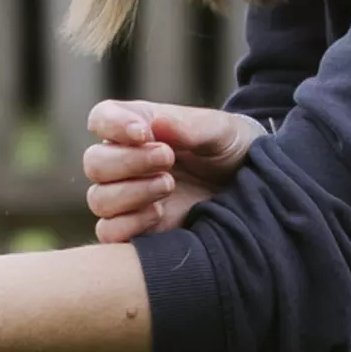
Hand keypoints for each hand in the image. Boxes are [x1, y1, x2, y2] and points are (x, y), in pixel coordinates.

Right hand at [82, 99, 266, 243]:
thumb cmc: (232, 151)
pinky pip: (108, 232)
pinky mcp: (136, 231)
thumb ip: (190, 126)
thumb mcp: (220, 131)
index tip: (142, 132)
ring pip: (99, 198)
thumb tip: (156, 125)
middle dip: (128, 160)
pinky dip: (128, 223)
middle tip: (168, 157)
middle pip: (94, 162)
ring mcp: (127, 200)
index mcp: (138, 129)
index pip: (102, 119)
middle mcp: (125, 164)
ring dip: (131, 191)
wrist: (256, 190)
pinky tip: (159, 213)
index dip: (112, 125)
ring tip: (169, 184)